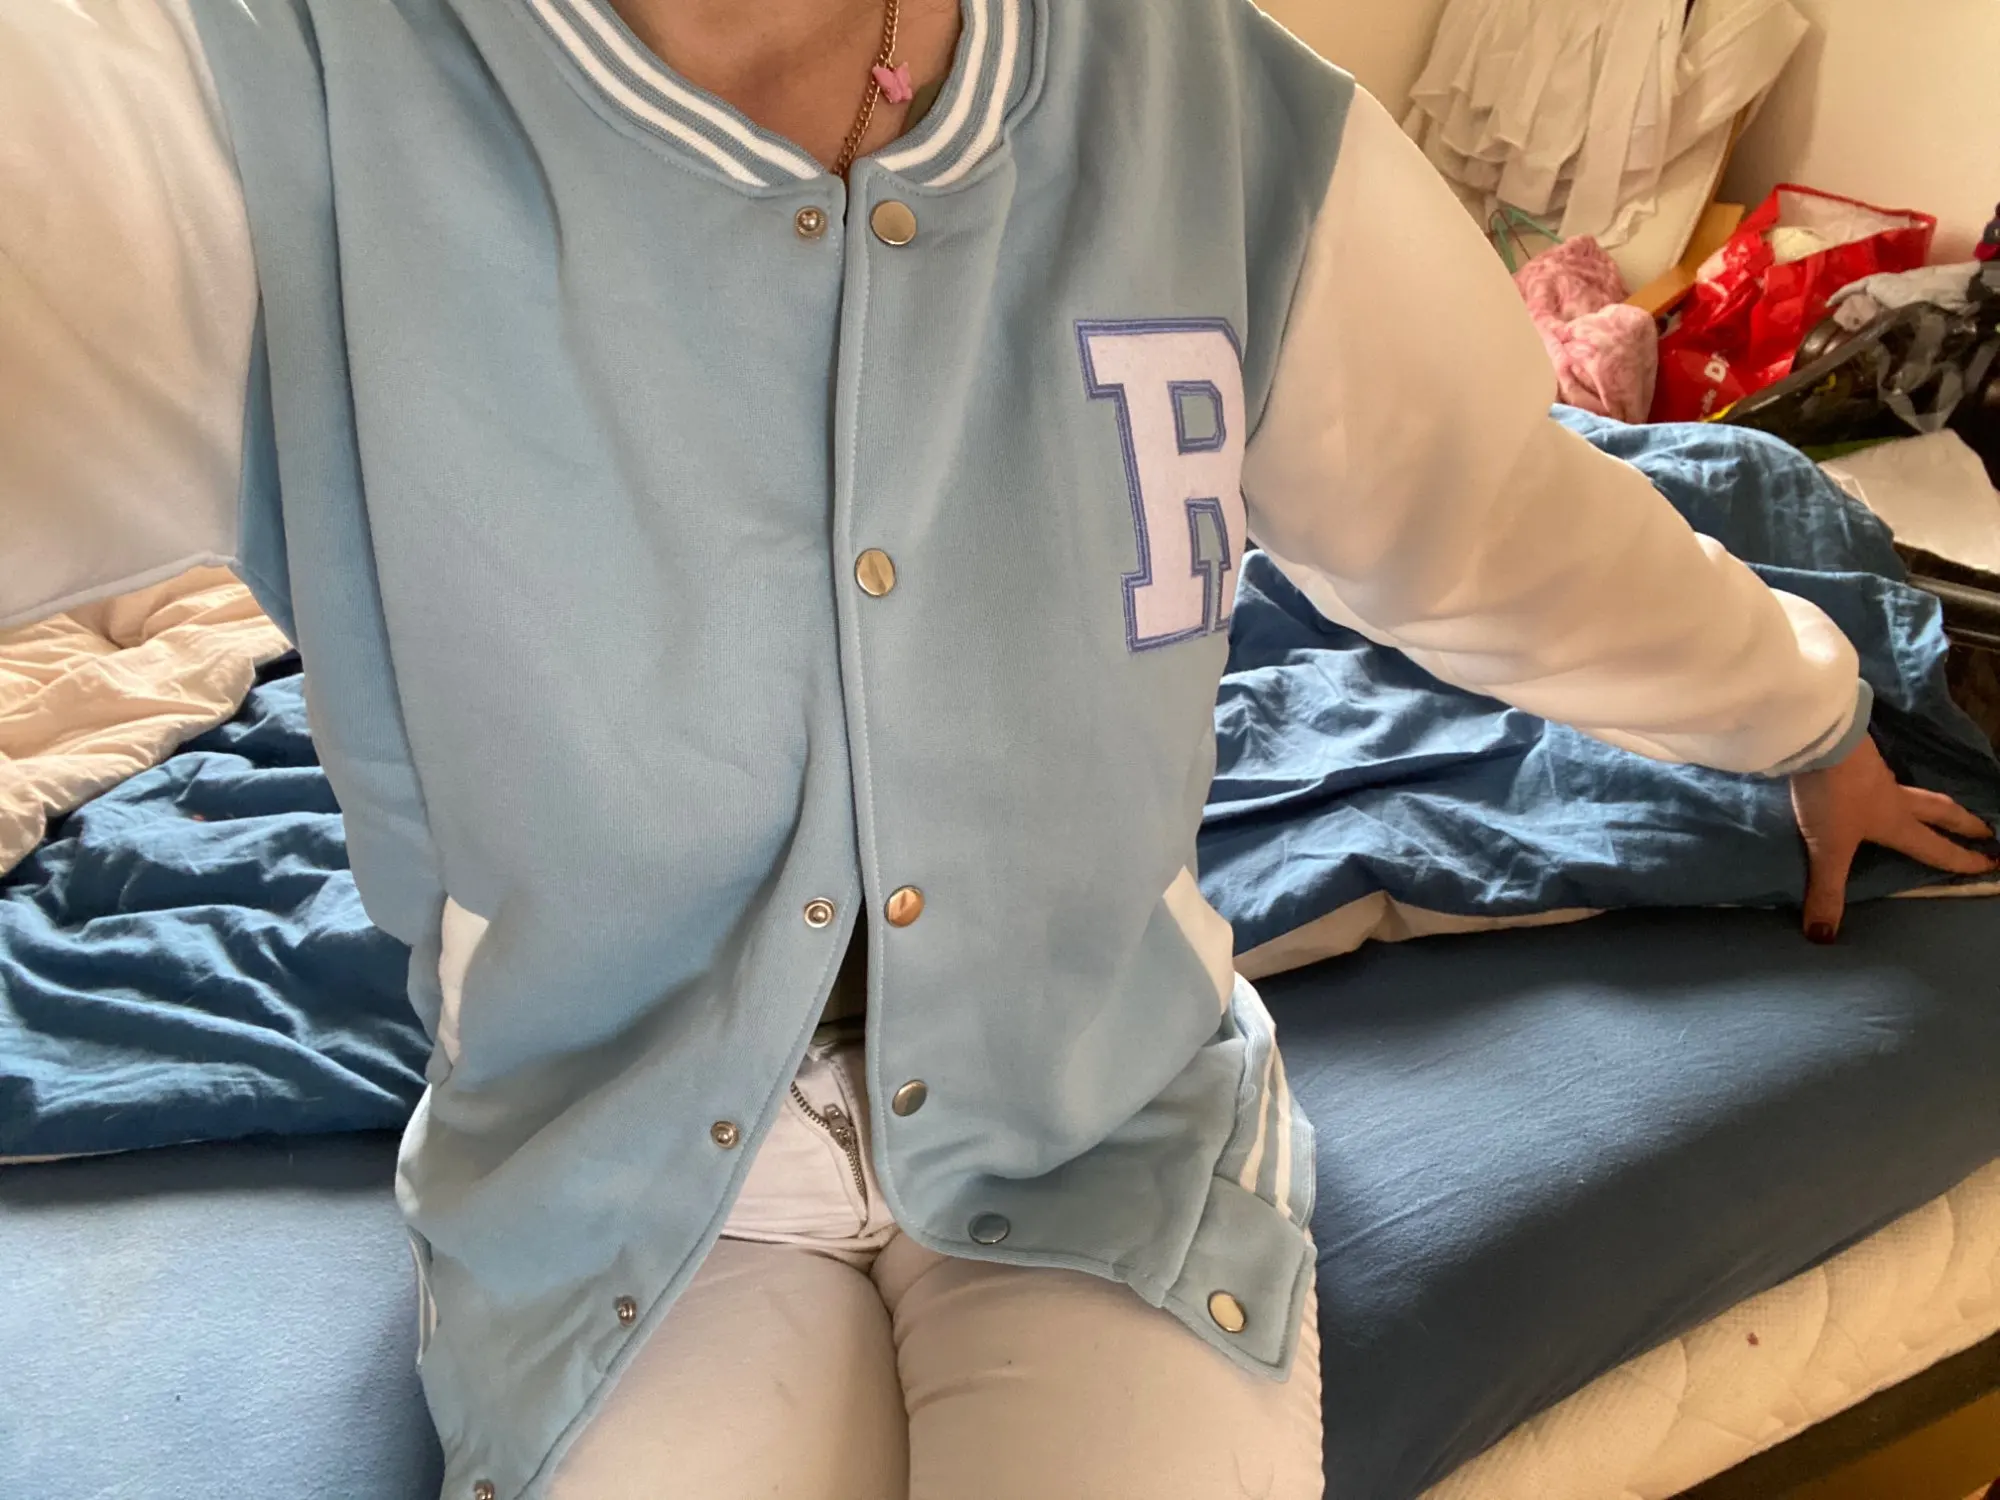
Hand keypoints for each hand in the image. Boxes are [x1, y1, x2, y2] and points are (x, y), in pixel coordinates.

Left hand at [1791, 736, 1997, 942]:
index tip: (1990, 864)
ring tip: (1937, 807)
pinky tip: (1880, 780)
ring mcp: (1877, 773)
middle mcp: (1895, 797)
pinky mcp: (1857, 755)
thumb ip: (1825, 891)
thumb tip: (1823, 938)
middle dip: (1965, 823)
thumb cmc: (1832, 796)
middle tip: (1987, 829)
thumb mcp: (1827, 848)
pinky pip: (1883, 772)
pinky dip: (1893, 781)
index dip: (1963, 860)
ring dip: (1932, 801)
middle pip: (1941, 811)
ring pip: (1915, 790)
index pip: (1937, 847)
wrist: (1818, 739)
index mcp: (1897, 822)